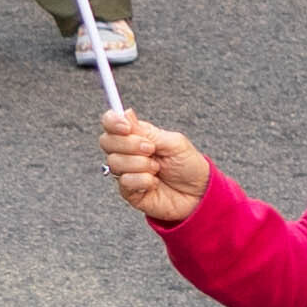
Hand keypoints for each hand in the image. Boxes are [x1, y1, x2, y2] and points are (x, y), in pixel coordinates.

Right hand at [100, 107, 209, 222]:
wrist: (199, 193)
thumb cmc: (189, 166)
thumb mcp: (173, 143)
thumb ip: (147, 132)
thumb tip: (126, 113)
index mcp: (137, 136)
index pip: (111, 123)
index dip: (113, 122)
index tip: (126, 128)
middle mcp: (127, 152)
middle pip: (106, 141)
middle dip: (130, 145)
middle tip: (151, 149)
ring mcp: (126, 172)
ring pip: (115, 162)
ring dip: (140, 164)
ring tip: (157, 168)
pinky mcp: (128, 191)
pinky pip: (125, 182)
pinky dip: (143, 181)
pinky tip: (154, 183)